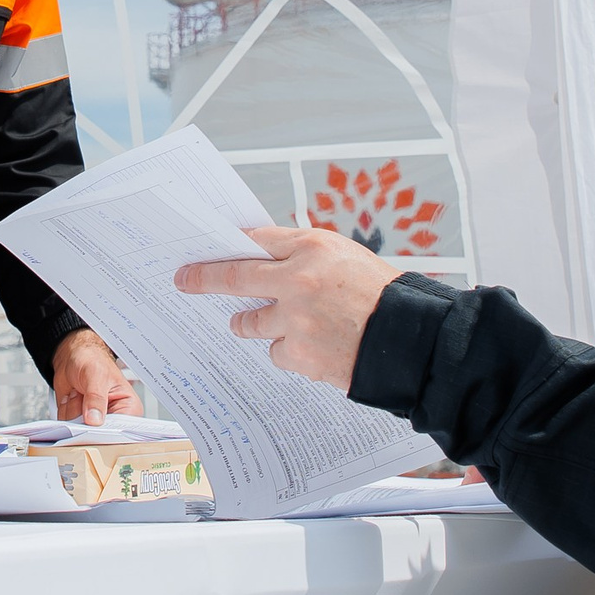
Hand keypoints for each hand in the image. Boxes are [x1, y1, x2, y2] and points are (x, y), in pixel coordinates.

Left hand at [50, 328, 141, 425]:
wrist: (73, 356)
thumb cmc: (92, 360)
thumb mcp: (97, 375)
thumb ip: (96, 398)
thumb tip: (95, 419)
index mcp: (128, 408)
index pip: (122, 430)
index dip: (108, 431)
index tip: (95, 426)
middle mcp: (112, 418)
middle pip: (100, 436)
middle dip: (86, 419)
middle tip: (84, 400)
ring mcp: (93, 421)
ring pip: (79, 430)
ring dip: (74, 409)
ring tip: (80, 392)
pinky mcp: (78, 421)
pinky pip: (66, 425)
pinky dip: (65, 409)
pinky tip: (73, 396)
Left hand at [173, 225, 399, 390]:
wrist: (410, 339)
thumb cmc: (380, 294)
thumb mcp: (344, 256)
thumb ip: (301, 254)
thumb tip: (257, 256)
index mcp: (312, 247)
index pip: (255, 241)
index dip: (229, 246)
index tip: (205, 252)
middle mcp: (298, 280)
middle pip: (234, 277)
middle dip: (204, 279)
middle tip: (184, 280)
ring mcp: (296, 319)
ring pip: (249, 322)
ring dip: (251, 322)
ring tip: (275, 321)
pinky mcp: (299, 354)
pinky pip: (274, 350)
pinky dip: (287, 349)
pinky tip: (314, 346)